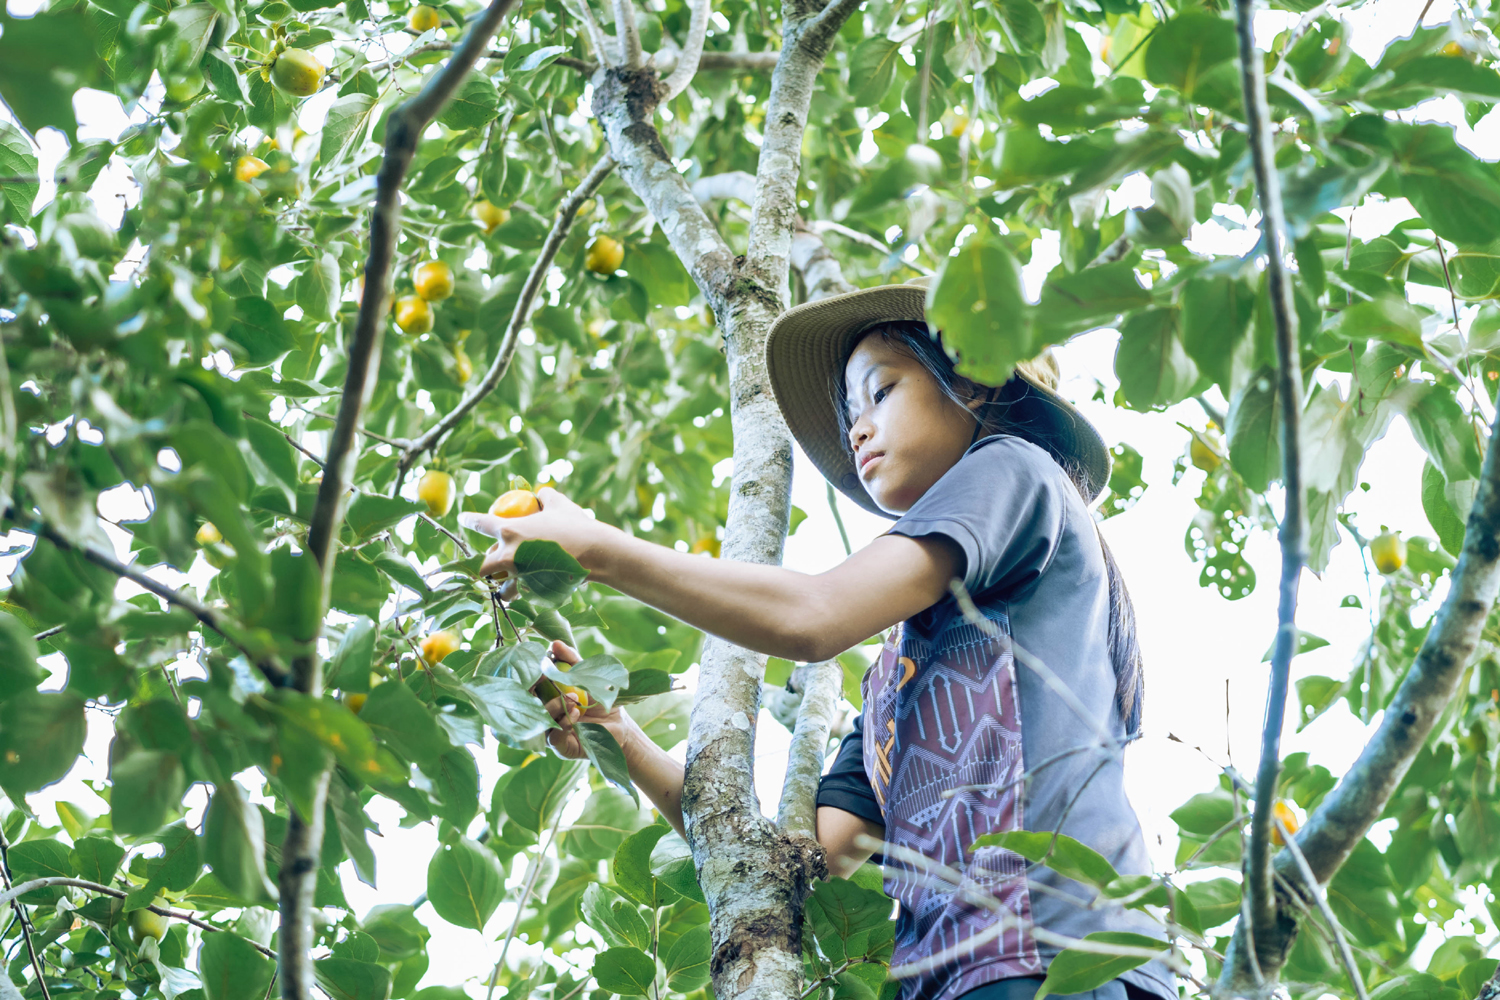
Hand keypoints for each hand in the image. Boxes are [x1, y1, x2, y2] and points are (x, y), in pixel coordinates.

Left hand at [457, 487, 610, 579]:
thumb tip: (538, 494)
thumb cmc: (576, 525)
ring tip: (507, 585)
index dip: (469, 520)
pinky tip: (527, 590)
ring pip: (499, 588)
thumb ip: (544, 496)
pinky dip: (522, 593)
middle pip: (480, 565)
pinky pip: (521, 595)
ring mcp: (519, 575)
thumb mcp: (559, 504)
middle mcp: (508, 554)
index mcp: (509, 530)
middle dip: (479, 566)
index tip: (463, 518)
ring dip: (501, 586)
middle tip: (486, 564)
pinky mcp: (532, 590)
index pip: (480, 523)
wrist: (595, 552)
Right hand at [537, 641, 641, 761]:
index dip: (530, 677)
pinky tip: (575, 715)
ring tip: (573, 699)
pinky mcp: (560, 747)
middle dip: (537, 691)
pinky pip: (553, 736)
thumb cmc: (600, 699)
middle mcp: (543, 715)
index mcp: (545, 698)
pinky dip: (563, 723)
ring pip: (540, 719)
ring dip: (554, 706)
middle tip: (547, 680)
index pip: (529, 687)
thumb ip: (572, 660)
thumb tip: (554, 643)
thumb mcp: (588, 675)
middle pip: (528, 704)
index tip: (540, 666)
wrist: (620, 724)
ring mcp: (550, 732)